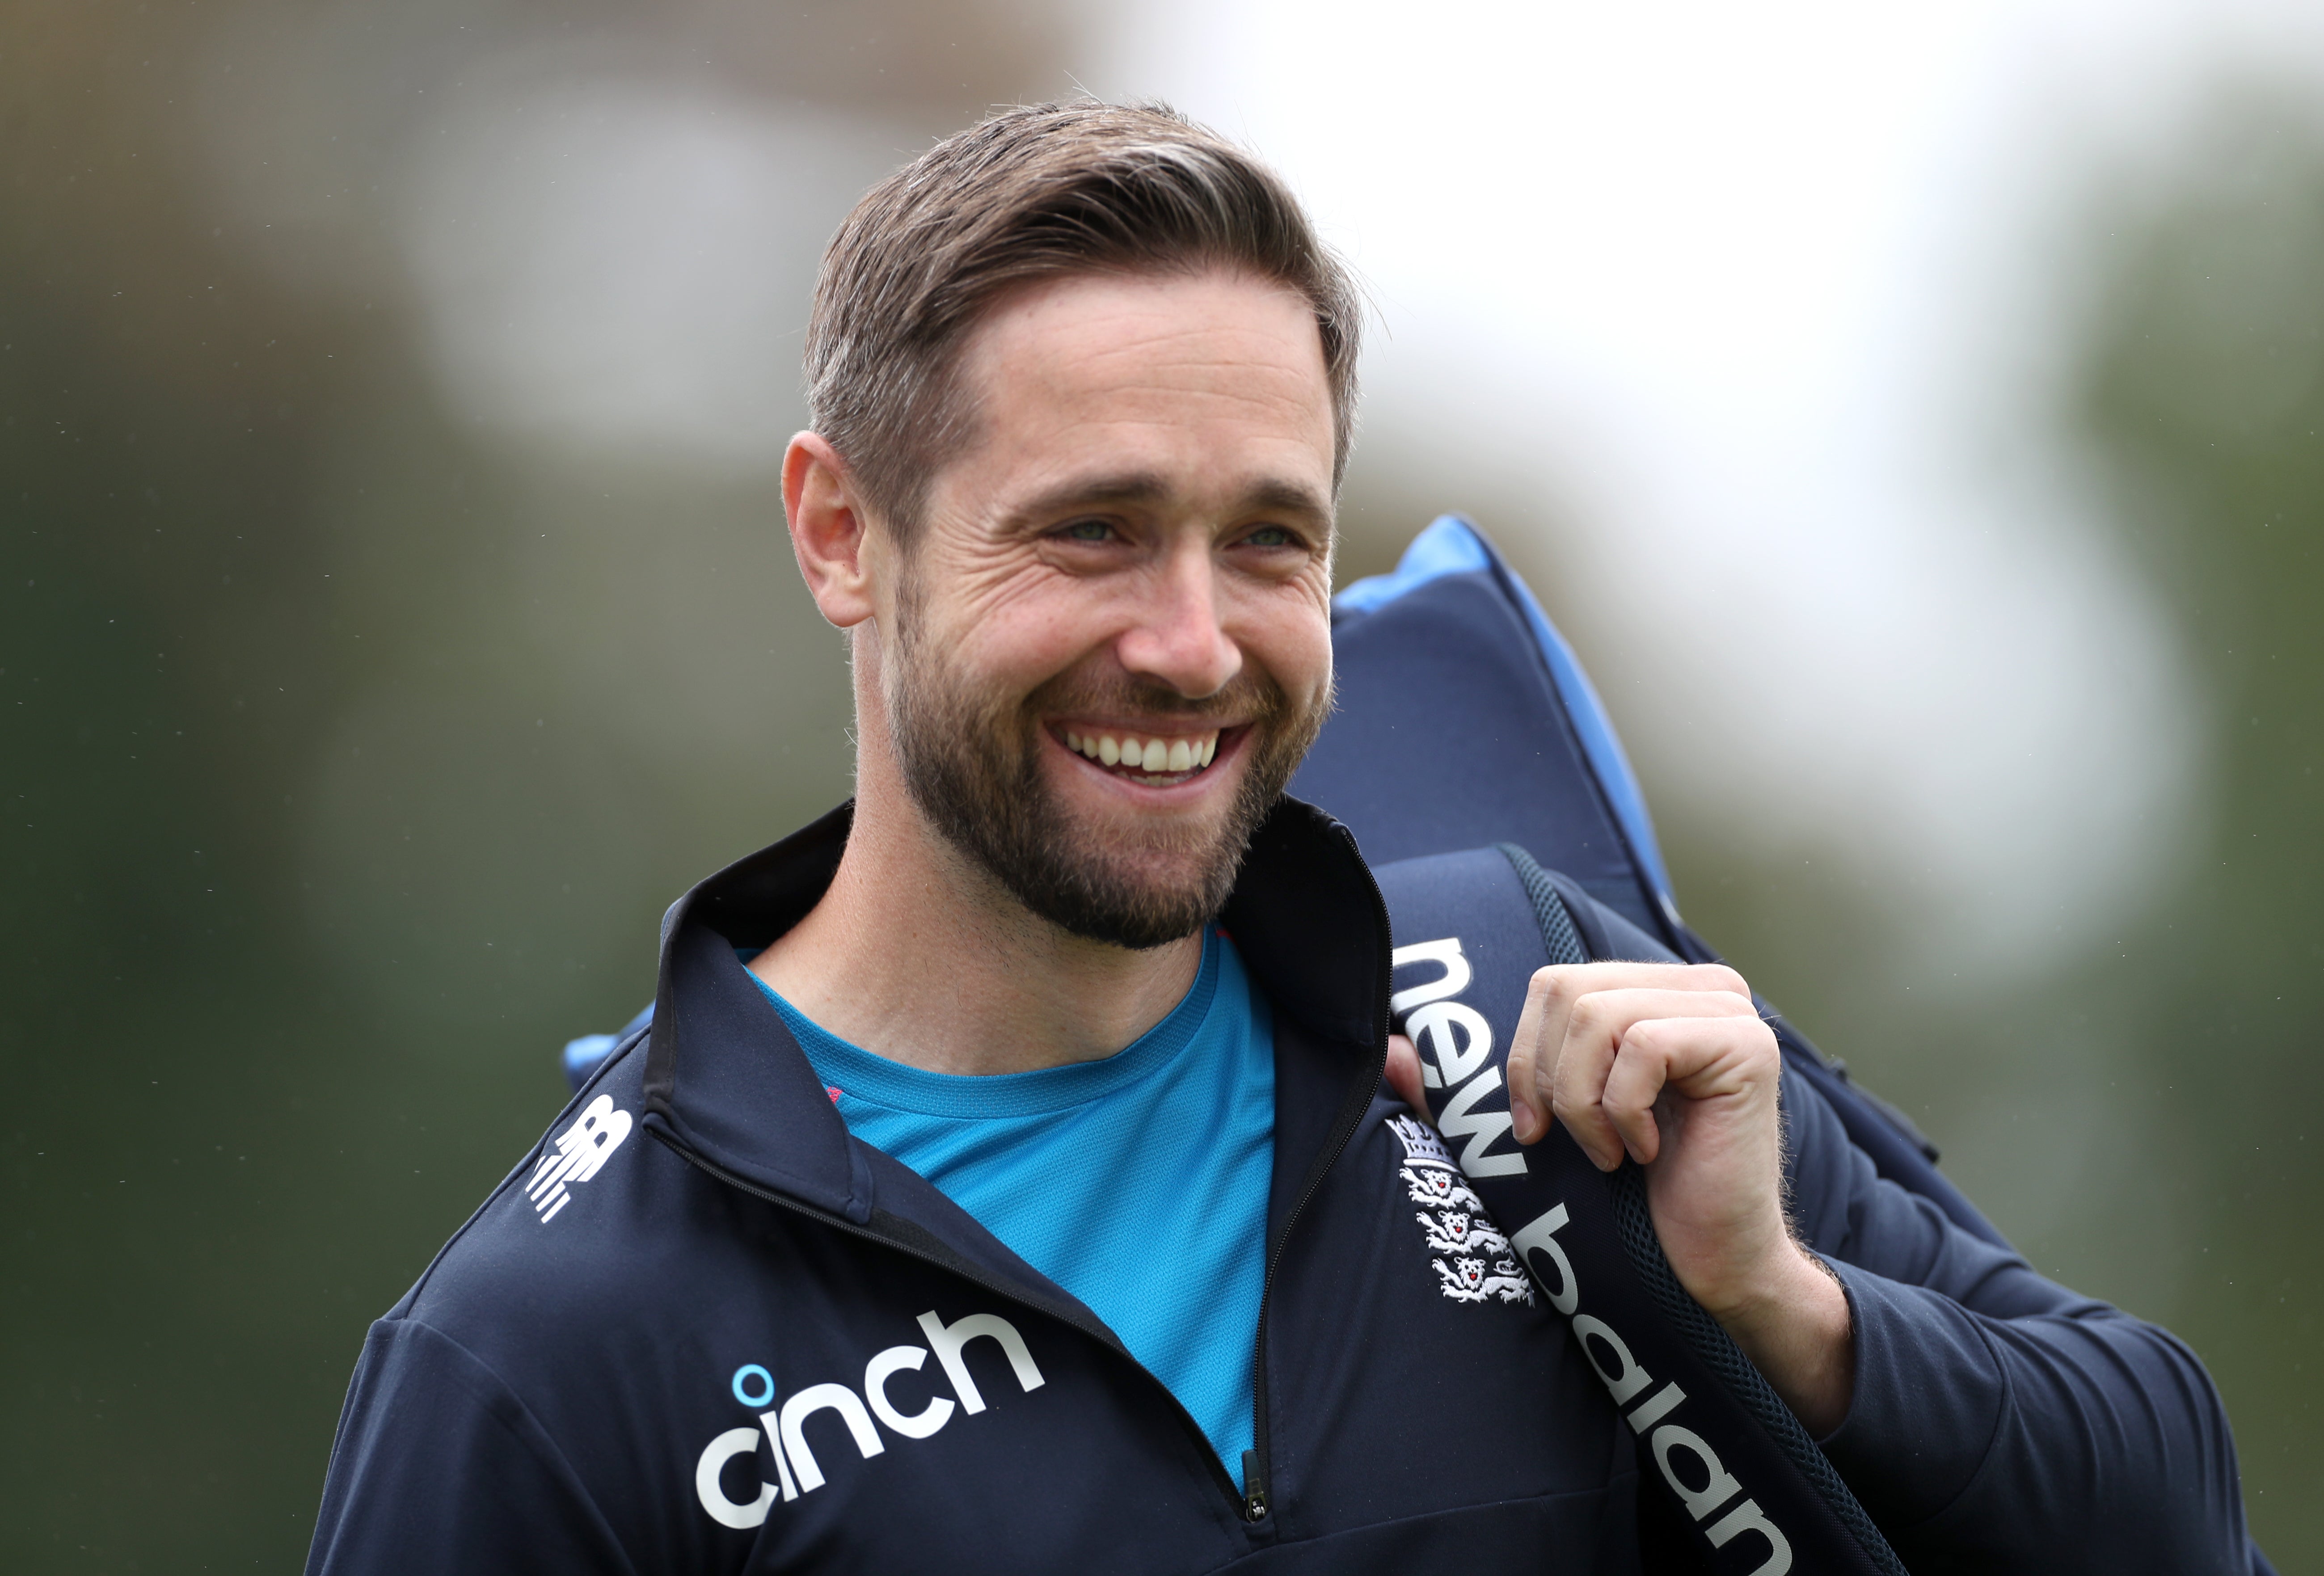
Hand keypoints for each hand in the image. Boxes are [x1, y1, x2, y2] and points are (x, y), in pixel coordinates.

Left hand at [1387, 962, 1853, 1433]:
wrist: (1709, 1264)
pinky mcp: (1747, 1047)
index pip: (1554, 983)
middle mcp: (1702, 987)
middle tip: (1575, 1144)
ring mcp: (1732, 1011)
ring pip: (1600, 1017)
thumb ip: (1475, 1084)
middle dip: (1550, 1081)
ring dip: (1586, 1104)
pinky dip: (1625, 1112)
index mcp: (1658, 990)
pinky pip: (1644, 1048)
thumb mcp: (1547, 1124)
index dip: (1526, 1058)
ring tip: (1613, 1153)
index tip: (1536, 1127)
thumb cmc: (1632, 1195)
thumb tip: (1385, 1051)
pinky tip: (1649, 1152)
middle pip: (1571, 991)